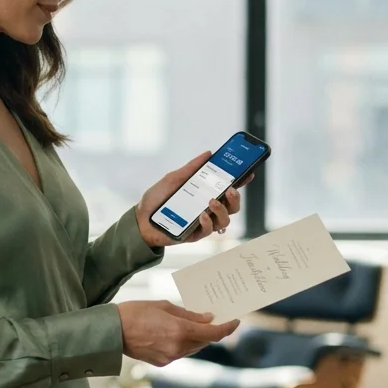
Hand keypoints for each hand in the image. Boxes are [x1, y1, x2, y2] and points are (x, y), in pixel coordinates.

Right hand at [116, 300, 240, 365]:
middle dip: (212, 331)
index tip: (235, 321)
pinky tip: (177, 333)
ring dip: (198, 338)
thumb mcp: (164, 306)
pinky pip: (181, 353)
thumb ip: (189, 315)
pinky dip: (184, 343)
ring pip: (193, 348)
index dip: (227, 328)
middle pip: (205, 341)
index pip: (213, 333)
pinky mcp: (162, 362)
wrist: (111, 331)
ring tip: (195, 325)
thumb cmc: (135, 312)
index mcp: (180, 330)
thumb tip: (208, 319)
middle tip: (215, 319)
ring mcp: (170, 357)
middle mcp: (178, 347)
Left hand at [134, 152, 252, 247]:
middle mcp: (207, 209)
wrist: (139, 219)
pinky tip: (201, 215)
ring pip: (225, 220)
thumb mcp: (174, 179)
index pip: (228, 188)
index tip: (248, 172)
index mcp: (205, 194)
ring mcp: (202, 223)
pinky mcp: (194, 234)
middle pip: (233, 206)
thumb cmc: (156, 199)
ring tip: (212, 201)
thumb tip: (208, 153)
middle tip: (230, 190)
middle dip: (236, 198)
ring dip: (222, 210)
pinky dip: (207, 222)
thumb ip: (191, 168)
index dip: (241, 181)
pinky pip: (208, 231)